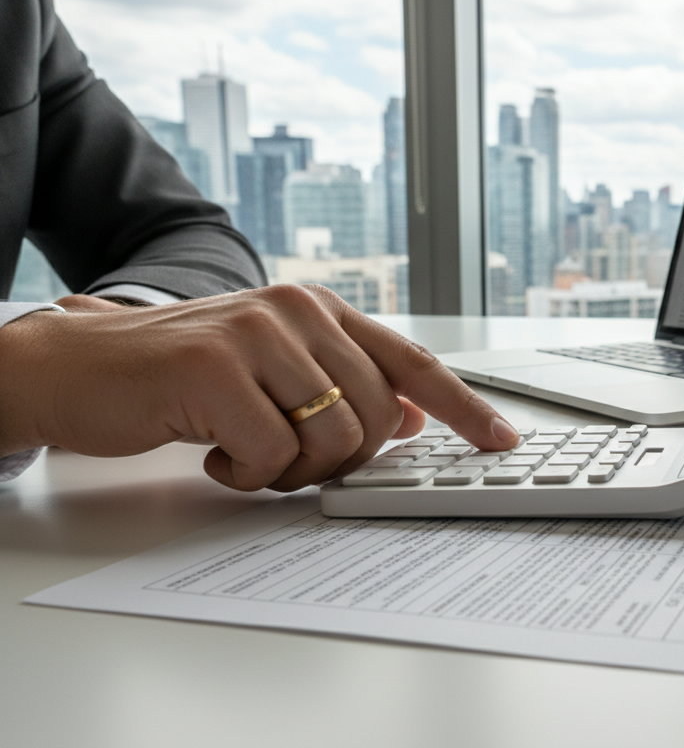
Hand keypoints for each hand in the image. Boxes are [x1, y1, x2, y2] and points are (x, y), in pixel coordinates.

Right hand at [0, 285, 518, 490]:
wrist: (80, 365)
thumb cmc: (182, 377)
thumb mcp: (273, 369)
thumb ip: (342, 384)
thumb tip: (410, 416)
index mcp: (320, 310)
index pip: (413, 361)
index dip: (465, 406)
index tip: (502, 440)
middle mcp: (298, 311)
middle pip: (376, 418)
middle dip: (339, 460)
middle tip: (282, 455)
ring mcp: (257, 335)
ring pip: (332, 439)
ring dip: (289, 470)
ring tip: (242, 448)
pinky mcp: (215, 370)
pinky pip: (272, 455)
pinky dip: (245, 473)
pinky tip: (210, 448)